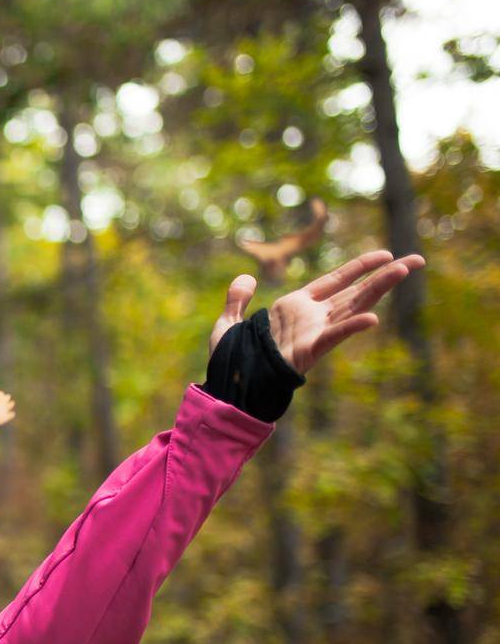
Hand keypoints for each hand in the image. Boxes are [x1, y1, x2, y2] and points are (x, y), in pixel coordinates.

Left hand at [208, 250, 426, 375]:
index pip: (335, 280)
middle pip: (355, 292)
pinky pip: (334, 337)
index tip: (384, 254)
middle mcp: (311, 318)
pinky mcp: (309, 351)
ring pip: (353, 308)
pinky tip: (373, 318)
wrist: (228, 389)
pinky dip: (351, 328)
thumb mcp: (228, 323)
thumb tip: (246, 279)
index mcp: (295, 307)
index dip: (359, 267)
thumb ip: (237, 300)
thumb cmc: (230, 361)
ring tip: (404, 271)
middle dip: (385, 276)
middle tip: (417, 260)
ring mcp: (313, 333)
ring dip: (379, 290)